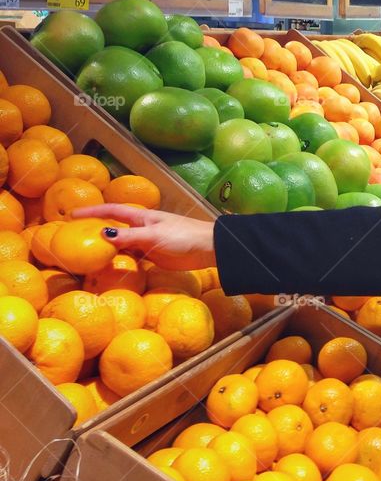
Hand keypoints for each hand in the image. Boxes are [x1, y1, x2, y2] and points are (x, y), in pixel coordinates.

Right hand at [71, 204, 216, 270]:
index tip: (73, 214)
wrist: (209, 248)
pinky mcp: (154, 257)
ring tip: (87, 256)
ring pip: (122, 245)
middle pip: (114, 228)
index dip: (93, 211)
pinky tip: (110, 269)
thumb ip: (129, 236)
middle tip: (74, 238)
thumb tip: (102, 233)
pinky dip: (120, 262)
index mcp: (142, 218)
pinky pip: (132, 258)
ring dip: (107, 249)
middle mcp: (142, 228)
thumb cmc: (183, 236)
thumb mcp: (153, 235)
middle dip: (96, 230)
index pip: (112, 211)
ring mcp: (147, 243)